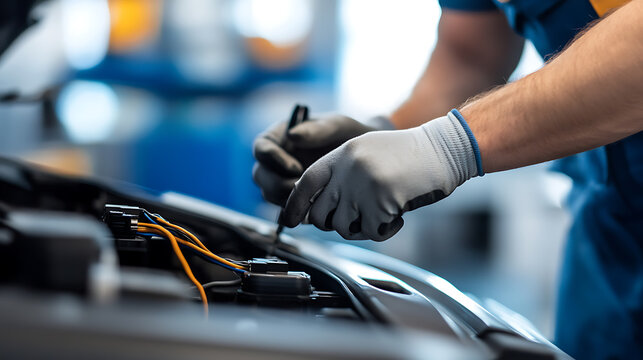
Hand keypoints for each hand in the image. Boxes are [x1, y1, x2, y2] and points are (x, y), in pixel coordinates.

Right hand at [252, 114, 392, 205]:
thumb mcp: (337, 126)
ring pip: (270, 194)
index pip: (261, 148)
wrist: (366, 157)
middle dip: (278, 185)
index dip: (272, 160)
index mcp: (279, 137)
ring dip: (287, 199)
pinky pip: (285, 209)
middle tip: (303, 188)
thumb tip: (292, 135)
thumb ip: (317, 130)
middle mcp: (276, 160)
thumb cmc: (348, 134)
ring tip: (314, 198)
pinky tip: (315, 210)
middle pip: (261, 175)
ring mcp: (282, 180)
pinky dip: (296, 212)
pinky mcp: (293, 198)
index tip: (296, 167)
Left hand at [281, 110, 481, 240]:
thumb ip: (340, 173)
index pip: (306, 183)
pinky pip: (371, 233)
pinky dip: (386, 230)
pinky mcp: (380, 204)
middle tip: (355, 219)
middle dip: (332, 224)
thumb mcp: (366, 151)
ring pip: (343, 228)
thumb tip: (318, 204)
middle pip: (320, 215)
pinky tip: (399, 215)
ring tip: (383, 212)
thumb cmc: (408, 154)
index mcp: (341, 155)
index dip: (294, 205)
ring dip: (362, 228)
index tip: (289, 221)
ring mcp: (362, 187)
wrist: (442, 150)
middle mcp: (347, 170)